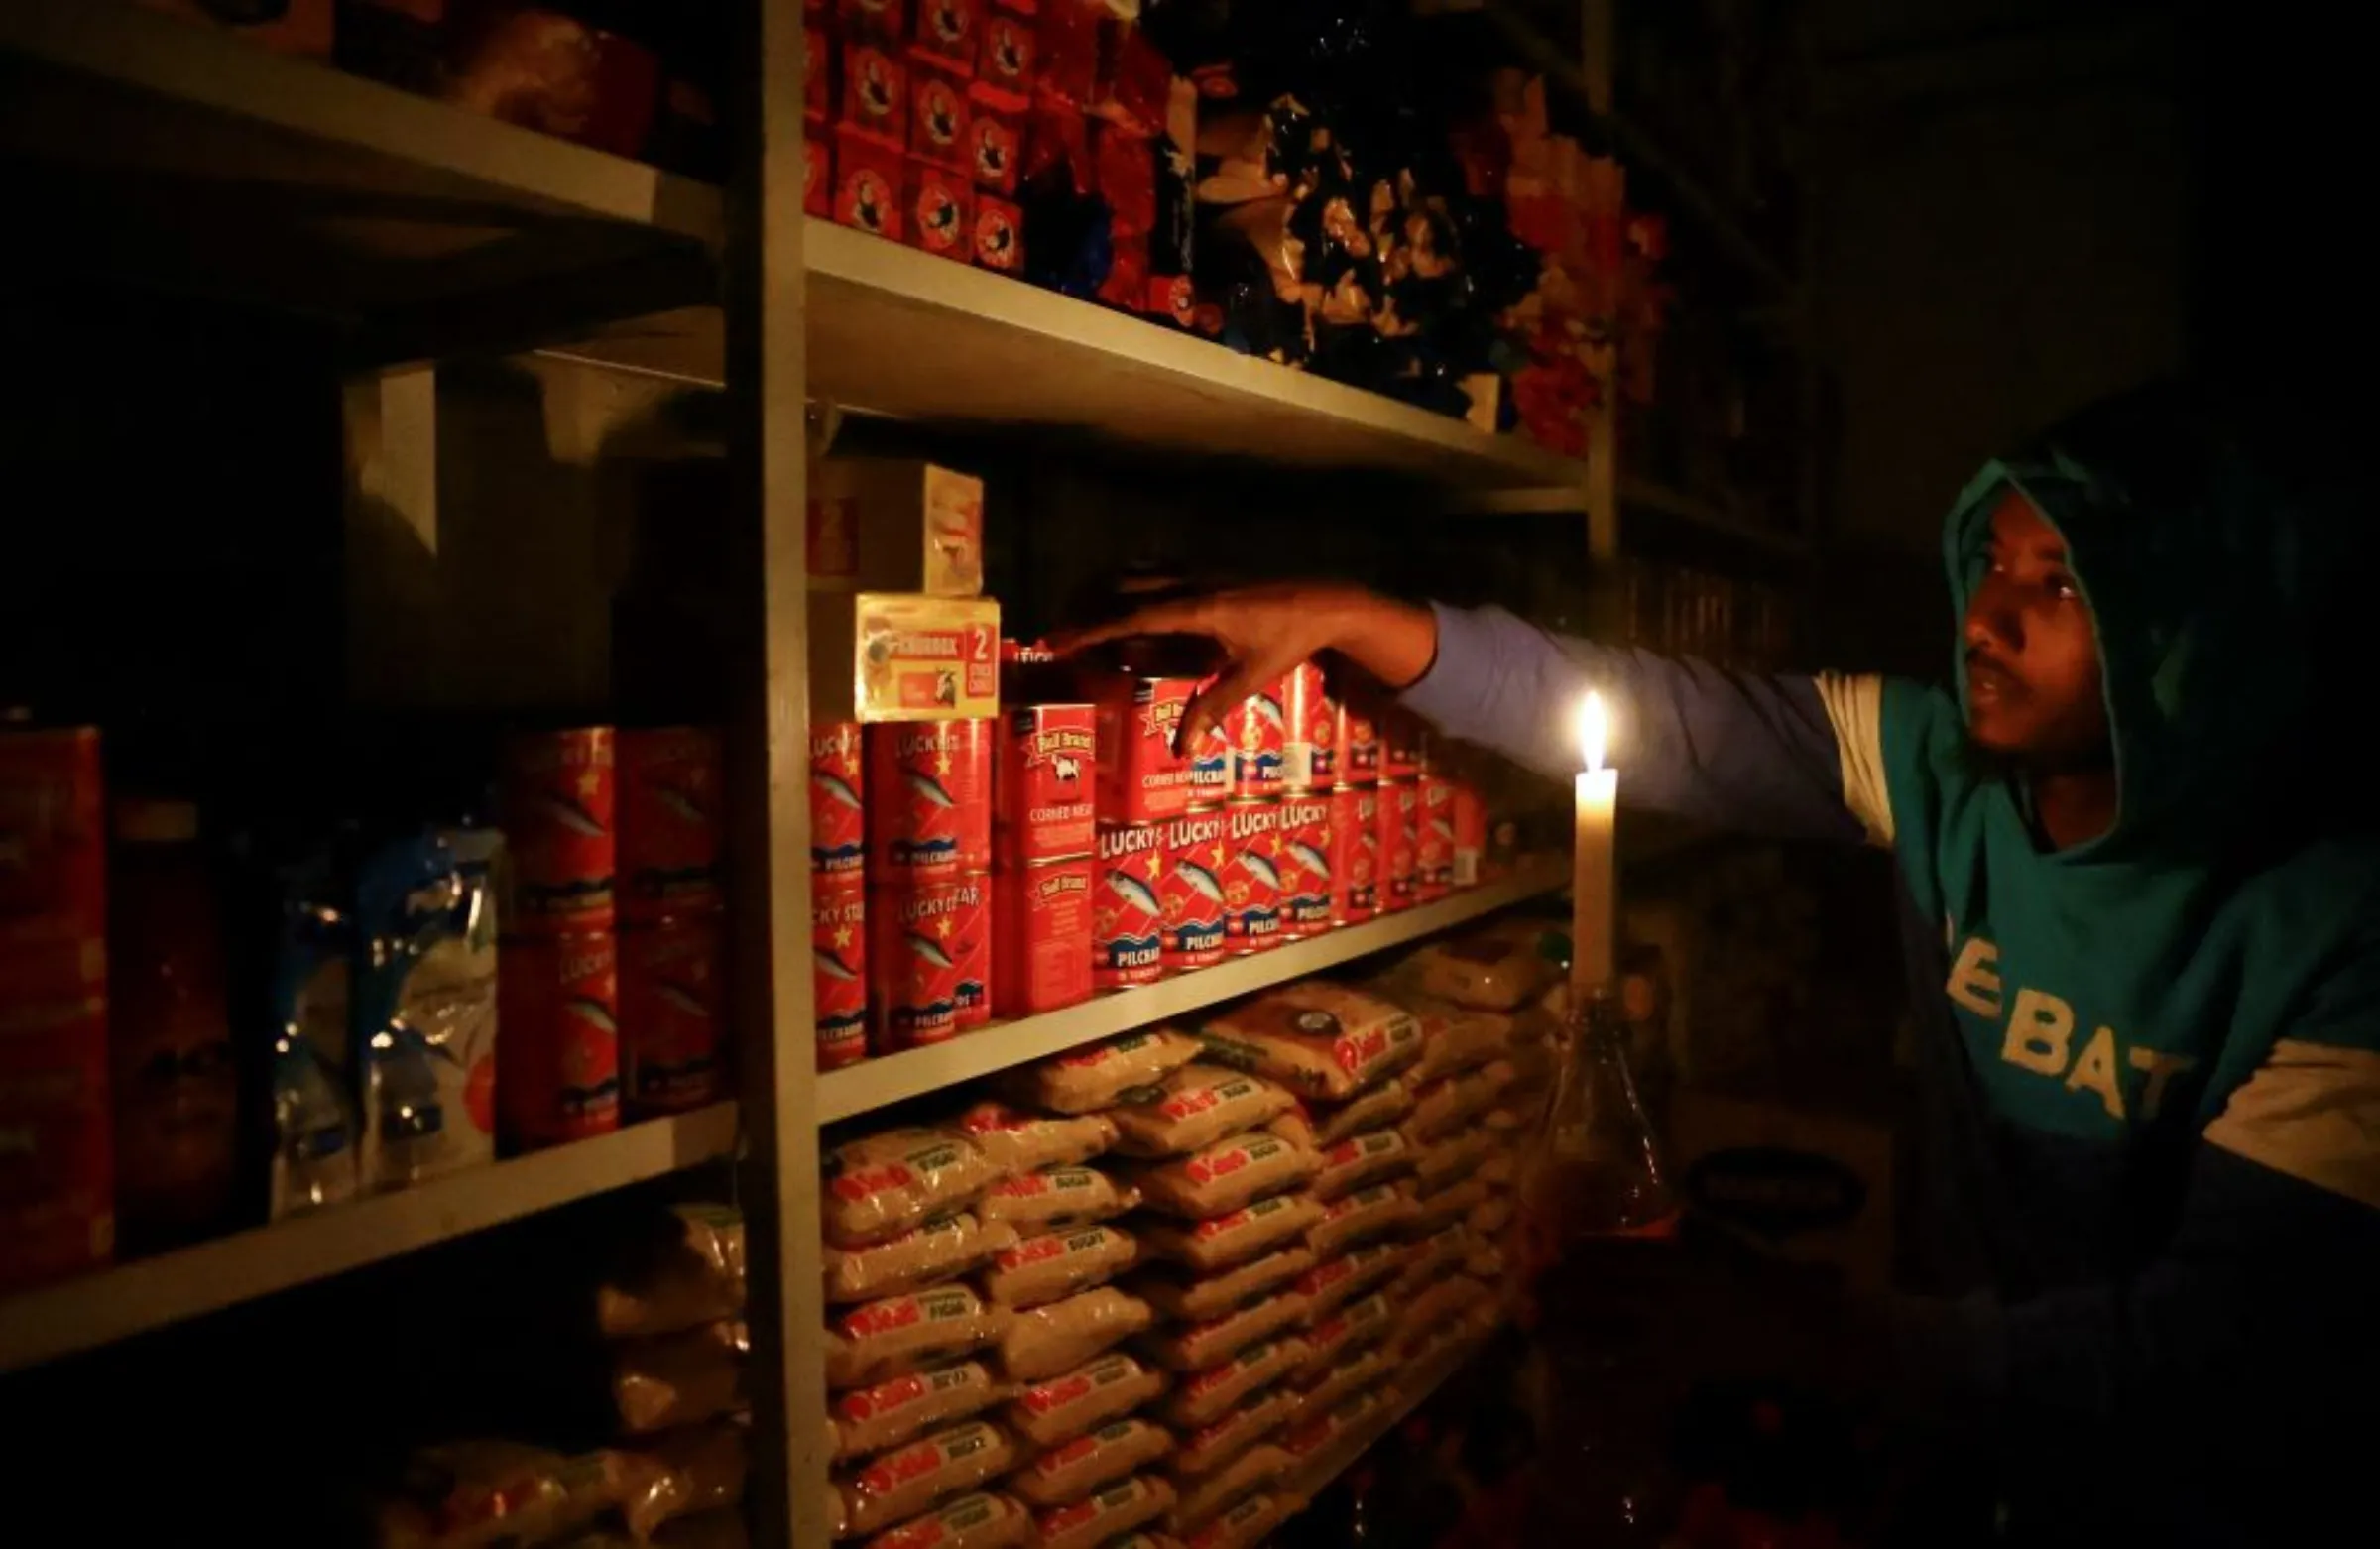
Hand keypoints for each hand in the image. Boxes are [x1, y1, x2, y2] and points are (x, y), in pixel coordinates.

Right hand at [1049, 582, 1434, 750]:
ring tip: (1077, 613)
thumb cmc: (1289, 642)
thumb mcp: (1250, 678)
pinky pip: (1157, 568)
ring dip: (1104, 590)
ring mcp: (1199, 569)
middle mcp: (1191, 582)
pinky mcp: (1208, 567)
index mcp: (1197, 609)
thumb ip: (1211, 708)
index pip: (1130, 617)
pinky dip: (1131, 580)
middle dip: (1085, 609)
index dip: (1090, 629)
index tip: (1059, 640)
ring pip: (1137, 572)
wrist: (1325, 600)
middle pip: (1122, 588)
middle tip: (1057, 632)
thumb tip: (1182, 748)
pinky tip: (1121, 595)